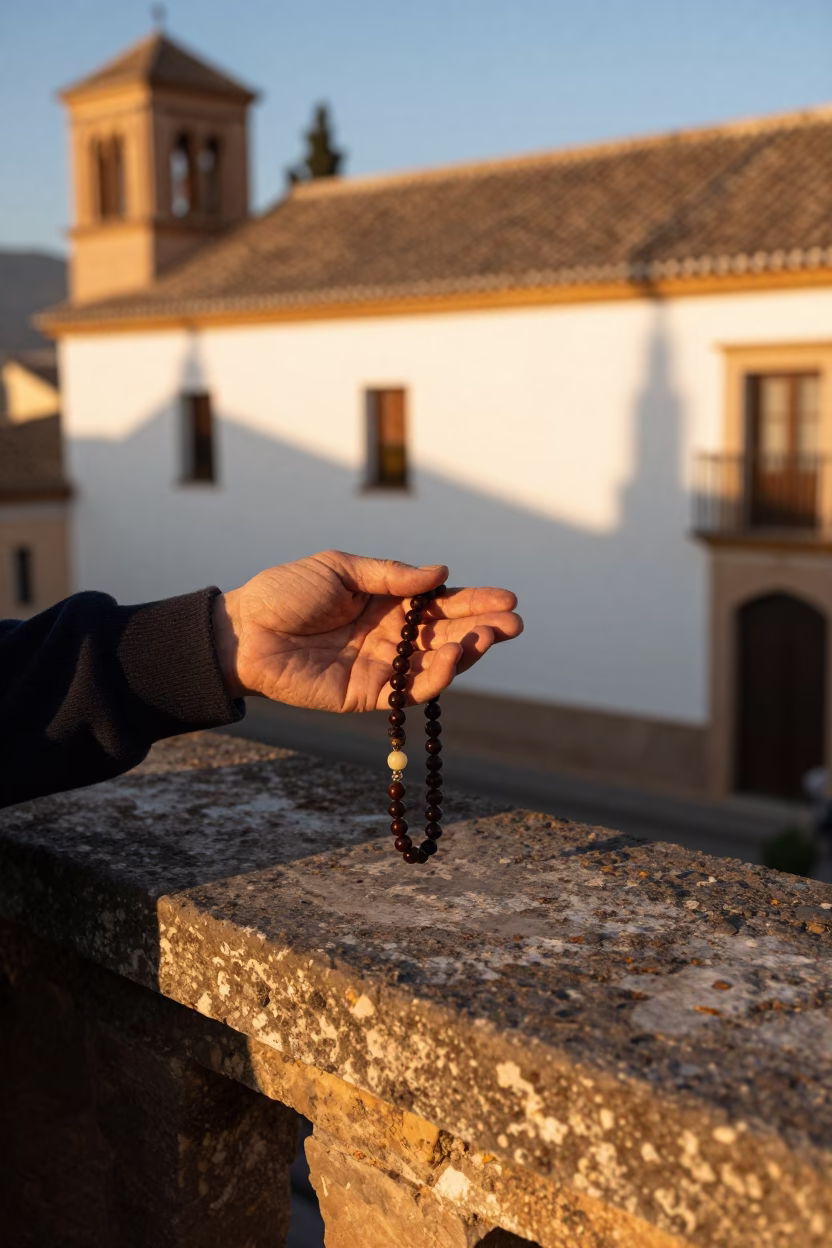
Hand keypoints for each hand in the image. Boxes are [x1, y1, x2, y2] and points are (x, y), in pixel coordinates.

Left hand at [212, 549, 522, 711]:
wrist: (243, 631)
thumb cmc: (286, 593)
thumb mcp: (340, 568)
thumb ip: (391, 575)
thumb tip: (441, 574)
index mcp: (387, 601)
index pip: (441, 603)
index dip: (474, 601)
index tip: (507, 599)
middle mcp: (391, 635)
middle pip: (446, 634)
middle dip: (482, 629)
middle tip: (512, 624)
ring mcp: (382, 667)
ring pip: (434, 664)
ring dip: (466, 653)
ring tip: (488, 638)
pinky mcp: (367, 695)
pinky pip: (408, 691)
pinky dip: (434, 678)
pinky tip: (452, 660)